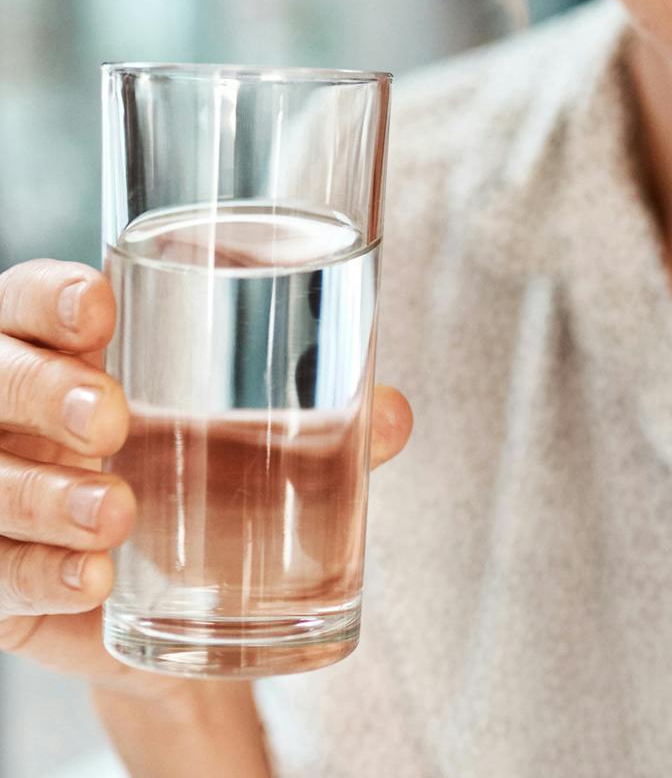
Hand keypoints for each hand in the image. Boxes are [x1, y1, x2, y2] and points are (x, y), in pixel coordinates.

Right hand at [0, 257, 412, 698]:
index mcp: (68, 353)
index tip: (101, 307)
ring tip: (118, 513)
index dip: (49, 298)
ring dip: (45, 493)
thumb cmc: (213, 480)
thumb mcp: (261, 443)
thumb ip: (324, 427)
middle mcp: (14, 413)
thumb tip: (395, 415)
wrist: (189, 610)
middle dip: (42, 390)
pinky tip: (93, 579)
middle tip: (114, 417)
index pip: (26, 302)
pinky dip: (39, 574)